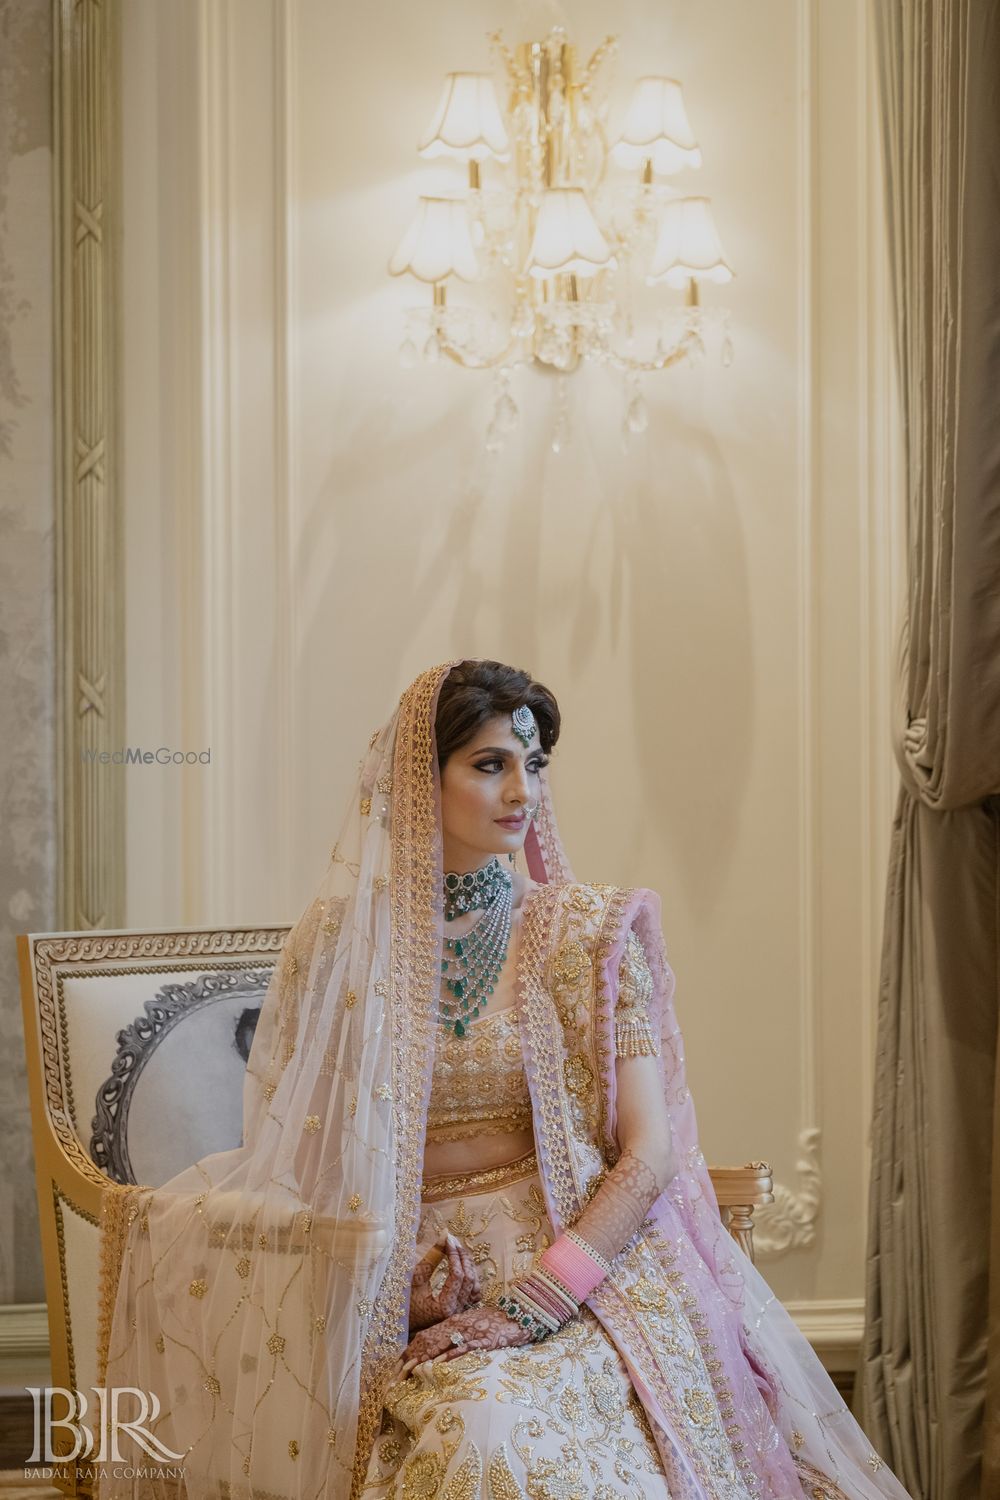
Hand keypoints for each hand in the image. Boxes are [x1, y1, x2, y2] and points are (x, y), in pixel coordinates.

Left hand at [395, 1302, 532, 1379]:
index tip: (395, 1370)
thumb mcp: (472, 1329)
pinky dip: (447, 1357)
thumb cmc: (497, 1324)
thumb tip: (439, 1357)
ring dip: (422, 1359)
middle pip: (427, 1341)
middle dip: (408, 1360)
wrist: (521, 1315)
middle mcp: (457, 1325)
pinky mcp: (482, 1340)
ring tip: (406, 1373)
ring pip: (440, 1344)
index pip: (425, 1337)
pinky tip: (436, 1365)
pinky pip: (462, 1348)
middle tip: (394, 1379)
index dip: (409, 1353)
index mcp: (452, 1323)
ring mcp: (468, 1332)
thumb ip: (456, 1340)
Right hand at [407, 1234, 480, 1334]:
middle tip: (453, 1241)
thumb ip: (432, 1257)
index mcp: (444, 1307)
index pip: (457, 1275)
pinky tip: (463, 1267)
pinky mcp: (461, 1311)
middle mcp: (456, 1312)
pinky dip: (471, 1278)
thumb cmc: (404, 1301)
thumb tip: (445, 1235)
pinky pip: (474, 1294)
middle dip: (463, 1256)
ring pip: (475, 1286)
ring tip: (458, 1251)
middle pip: (469, 1278)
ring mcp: (460, 1313)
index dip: (454, 1254)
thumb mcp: (415, 1278)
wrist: (403, 1322)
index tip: (448, 1238)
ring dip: (469, 1266)